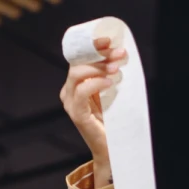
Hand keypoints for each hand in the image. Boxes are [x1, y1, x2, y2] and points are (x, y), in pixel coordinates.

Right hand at [59, 37, 125, 185]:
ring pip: (77, 74)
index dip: (92, 47)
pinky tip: (109, 83)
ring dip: (98, 67)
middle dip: (98, 55)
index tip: (108, 40)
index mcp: (76, 84)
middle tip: (118, 53)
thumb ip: (109, 75)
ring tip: (116, 67)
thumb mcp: (111, 93)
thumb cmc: (114, 121)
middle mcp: (69, 92)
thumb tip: (119, 54)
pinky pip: (81, 92)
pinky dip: (95, 84)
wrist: (114, 149)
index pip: (80, 59)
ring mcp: (71, 103)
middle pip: (78, 63)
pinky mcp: (77, 114)